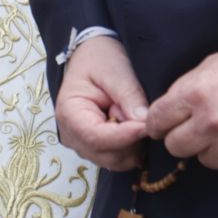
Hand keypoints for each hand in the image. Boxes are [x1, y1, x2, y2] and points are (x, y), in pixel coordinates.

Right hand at [54, 36, 148, 172]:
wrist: (91, 57)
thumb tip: (145, 123)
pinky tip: (129, 123)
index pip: (97, 138)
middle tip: (135, 109)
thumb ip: (129, 96)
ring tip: (129, 112)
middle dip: (130, 138)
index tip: (147, 126)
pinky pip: (119, 158)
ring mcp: (83, 145)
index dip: (125, 136)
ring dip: (132, 142)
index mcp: (70, 114)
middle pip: (108, 155)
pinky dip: (131, 145)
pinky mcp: (95, 148)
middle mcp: (72, 137)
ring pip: (116, 161)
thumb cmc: (99, 59)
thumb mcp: (115, 71)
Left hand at [144, 44, 217, 174]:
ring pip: (204, 160)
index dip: (157, 122)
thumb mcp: (210, 66)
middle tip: (195, 127)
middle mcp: (211, 123)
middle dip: (181, 137)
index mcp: (196, 95)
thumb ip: (183, 91)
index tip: (162, 124)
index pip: (156, 121)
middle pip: (175, 147)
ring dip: (210, 148)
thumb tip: (160, 115)